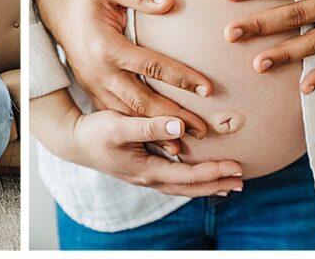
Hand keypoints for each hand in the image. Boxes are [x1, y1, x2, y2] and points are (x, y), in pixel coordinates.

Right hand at [39, 0, 212, 138]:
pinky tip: (160, 140)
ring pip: (130, 115)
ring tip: (186, 144)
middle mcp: (100, 72)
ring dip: (158, 131)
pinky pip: (119, 116)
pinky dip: (140, 130)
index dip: (180, 78)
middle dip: (174, 118)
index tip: (207, 89)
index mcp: (107, 48)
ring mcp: (95, 85)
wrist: (55, 10)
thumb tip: (170, 2)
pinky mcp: (94, 91)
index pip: (151, 66)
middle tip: (203, 130)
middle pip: (142, 101)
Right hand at [70, 110, 243, 196]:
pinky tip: (200, 175)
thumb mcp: (119, 125)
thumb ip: (150, 126)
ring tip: (229, 183)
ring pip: (182, 187)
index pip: (188, 176)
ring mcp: (145, 177)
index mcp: (146, 170)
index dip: (213, 172)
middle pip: (189, 188)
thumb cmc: (94, 132)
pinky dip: (192, 180)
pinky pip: (174, 180)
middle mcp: (148, 178)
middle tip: (242, 181)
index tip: (235, 166)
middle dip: (216, 184)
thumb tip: (179, 127)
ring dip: (207, 185)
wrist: (72, 141)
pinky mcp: (142, 170)